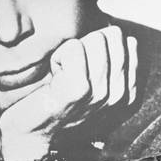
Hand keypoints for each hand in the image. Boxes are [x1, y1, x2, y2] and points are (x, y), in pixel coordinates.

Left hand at [0, 26, 138, 160]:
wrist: (32, 131)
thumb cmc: (57, 99)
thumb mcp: (92, 82)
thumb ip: (110, 60)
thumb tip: (115, 29)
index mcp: (127, 92)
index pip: (128, 43)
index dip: (100, 45)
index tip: (85, 68)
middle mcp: (120, 94)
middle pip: (112, 37)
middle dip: (86, 44)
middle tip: (71, 69)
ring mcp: (101, 93)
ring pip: (95, 39)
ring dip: (71, 51)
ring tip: (62, 75)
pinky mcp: (79, 89)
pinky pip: (74, 47)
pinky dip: (58, 56)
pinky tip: (54, 77)